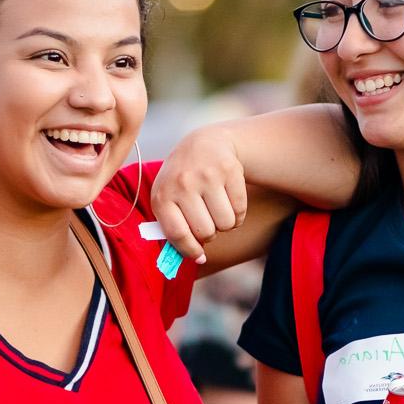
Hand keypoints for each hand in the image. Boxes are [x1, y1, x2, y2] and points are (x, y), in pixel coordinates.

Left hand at [151, 125, 248, 263]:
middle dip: (209, 234)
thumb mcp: (168, 198)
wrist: (204, 144)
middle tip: (207, 222)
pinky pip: (240, 210)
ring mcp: (207, 175)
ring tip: (217, 210)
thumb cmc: (182, 180)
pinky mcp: (230, 170)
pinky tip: (229, 201)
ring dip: (225, 224)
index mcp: (162, 195)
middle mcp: (183, 183)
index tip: (199, 256)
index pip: (178, 234)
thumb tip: (199, 260)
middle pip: (206, 232)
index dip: (190, 250)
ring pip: (226, 224)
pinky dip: (238, 214)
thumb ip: (174, 229)